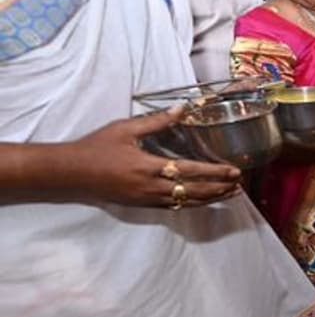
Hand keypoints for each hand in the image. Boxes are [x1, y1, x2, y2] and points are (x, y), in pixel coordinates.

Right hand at [61, 106, 241, 207]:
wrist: (71, 173)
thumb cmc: (97, 147)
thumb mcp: (125, 129)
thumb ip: (156, 121)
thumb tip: (183, 108)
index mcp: (148, 167)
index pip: (190, 171)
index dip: (214, 172)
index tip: (234, 171)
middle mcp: (151, 187)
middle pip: (194, 191)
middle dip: (219, 188)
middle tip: (239, 184)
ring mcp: (147, 199)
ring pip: (187, 202)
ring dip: (211, 198)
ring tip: (230, 194)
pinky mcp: (142, 205)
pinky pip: (173, 208)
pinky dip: (192, 204)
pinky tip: (204, 200)